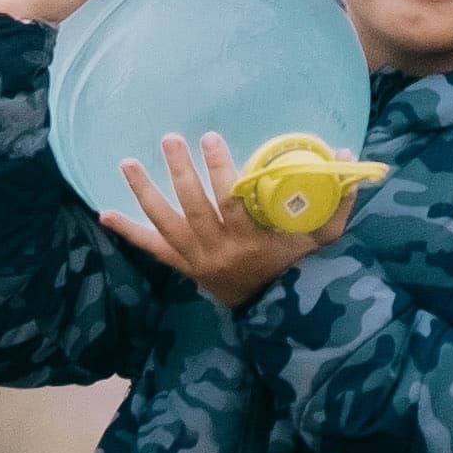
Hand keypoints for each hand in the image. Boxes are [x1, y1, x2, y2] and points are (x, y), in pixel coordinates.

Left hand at [105, 130, 344, 303]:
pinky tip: (105, 214)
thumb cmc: (300, 269)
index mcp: (252, 242)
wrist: (277, 313)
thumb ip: (337, 201)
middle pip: (194, 207)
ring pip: (167, 224)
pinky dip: (129, 233)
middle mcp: (219, 251)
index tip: (211, 138)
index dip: (219, 169)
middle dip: (180, 171)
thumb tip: (347, 155)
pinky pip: (153, 250)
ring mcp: (198, 260)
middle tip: (170, 139)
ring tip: (127, 162)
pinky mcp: (185, 268)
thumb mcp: (323, 239)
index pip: (231, 201)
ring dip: (145, 192)